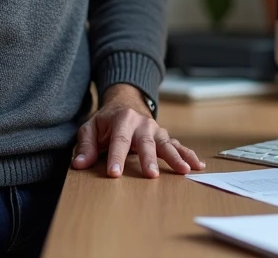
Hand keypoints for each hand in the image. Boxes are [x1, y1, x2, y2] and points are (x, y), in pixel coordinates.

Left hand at [71, 84, 204, 178]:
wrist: (127, 102)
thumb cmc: (107, 120)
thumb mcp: (90, 128)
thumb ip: (85, 146)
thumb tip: (80, 164)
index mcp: (123, 119)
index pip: (118, 140)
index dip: (116, 157)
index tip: (114, 174)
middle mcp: (142, 124)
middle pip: (146, 143)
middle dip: (149, 159)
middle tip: (151, 175)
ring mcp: (156, 130)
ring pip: (166, 144)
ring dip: (175, 157)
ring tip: (184, 170)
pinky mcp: (164, 137)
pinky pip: (178, 146)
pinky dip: (188, 155)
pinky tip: (197, 166)